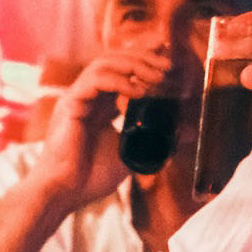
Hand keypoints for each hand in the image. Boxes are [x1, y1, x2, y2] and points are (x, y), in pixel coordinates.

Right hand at [28, 48, 172, 213]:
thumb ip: (154, 140)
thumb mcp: (131, 153)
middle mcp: (88, 96)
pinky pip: (95, 80)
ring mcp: (78, 97)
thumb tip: (185, 132)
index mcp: (100, 105)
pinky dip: (119, 81)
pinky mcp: (71, 103)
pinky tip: (138, 91)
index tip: (168, 64)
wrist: (65, 192)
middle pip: (114, 60)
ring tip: (156, 77)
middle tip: (168, 66)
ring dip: (133, 65)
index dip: (144, 63)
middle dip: (143, 58)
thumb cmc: (91, 176)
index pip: (121, 72)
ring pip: (104, 63)